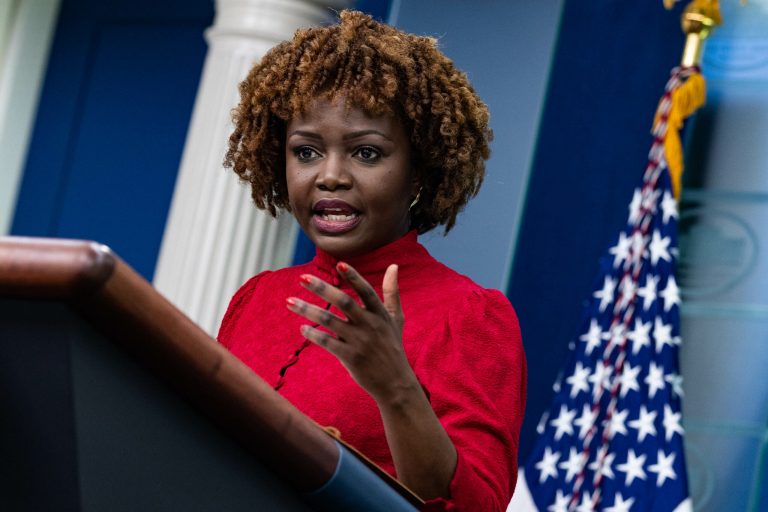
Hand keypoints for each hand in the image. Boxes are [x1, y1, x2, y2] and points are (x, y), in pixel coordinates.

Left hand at [285, 262, 417, 403]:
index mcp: (380, 314)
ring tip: (289, 302)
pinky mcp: (351, 357)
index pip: (366, 291)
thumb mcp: (396, 318)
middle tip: (301, 277)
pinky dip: (313, 335)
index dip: (354, 277)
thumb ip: (392, 292)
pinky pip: (327, 342)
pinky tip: (302, 328)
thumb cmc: (392, 346)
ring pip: (329, 321)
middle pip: (343, 302)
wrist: (395, 382)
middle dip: (321, 288)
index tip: (339, 264)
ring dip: (307, 310)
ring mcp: (360, 341)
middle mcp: (370, 325)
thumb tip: (393, 265)